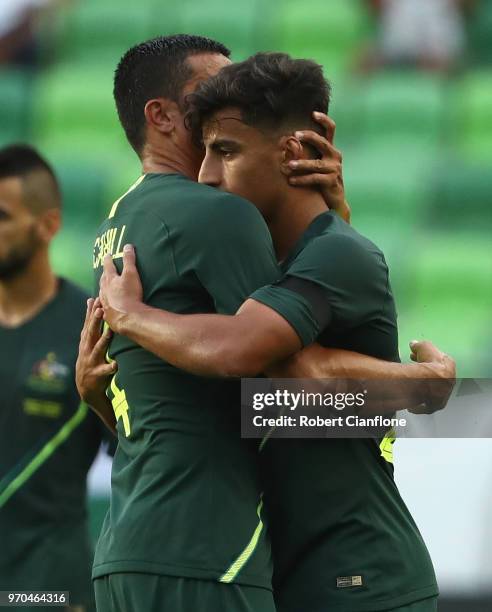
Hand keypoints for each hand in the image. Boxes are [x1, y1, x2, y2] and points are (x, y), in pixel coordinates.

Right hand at [76, 298, 116, 413]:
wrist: (85, 387)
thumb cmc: (90, 358)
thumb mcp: (88, 340)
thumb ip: (91, 321)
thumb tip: (91, 299)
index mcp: (87, 341)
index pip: (88, 323)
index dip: (92, 312)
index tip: (96, 299)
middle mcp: (88, 349)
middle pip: (92, 333)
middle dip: (95, 321)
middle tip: (100, 310)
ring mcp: (92, 361)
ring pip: (99, 349)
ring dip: (104, 340)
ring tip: (110, 332)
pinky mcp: (97, 374)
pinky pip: (105, 370)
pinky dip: (110, 367)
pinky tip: (116, 364)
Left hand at [100, 244, 143, 333]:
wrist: (127, 317)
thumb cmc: (130, 294)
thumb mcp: (132, 274)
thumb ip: (129, 260)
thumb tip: (127, 246)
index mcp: (110, 280)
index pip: (108, 266)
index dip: (108, 259)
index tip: (107, 255)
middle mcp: (104, 290)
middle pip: (103, 280)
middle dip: (104, 274)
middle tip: (105, 271)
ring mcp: (105, 303)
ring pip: (102, 293)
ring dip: (103, 289)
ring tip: (105, 288)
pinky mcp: (107, 314)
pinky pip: (104, 307)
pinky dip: (105, 304)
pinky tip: (107, 306)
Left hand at [288, 112, 350, 222]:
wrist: (335, 201)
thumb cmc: (322, 181)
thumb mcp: (317, 165)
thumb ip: (309, 154)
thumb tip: (288, 144)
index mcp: (331, 150)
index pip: (331, 130)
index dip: (324, 120)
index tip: (313, 113)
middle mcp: (335, 157)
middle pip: (322, 142)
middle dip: (309, 137)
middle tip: (295, 135)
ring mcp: (335, 169)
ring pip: (316, 164)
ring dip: (301, 164)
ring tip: (288, 165)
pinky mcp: (332, 181)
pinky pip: (315, 179)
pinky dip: (302, 180)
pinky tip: (291, 181)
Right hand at [408, 340, 455, 413]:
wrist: (428, 381)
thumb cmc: (428, 363)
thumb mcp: (423, 347)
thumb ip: (419, 345)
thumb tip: (413, 343)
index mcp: (450, 367)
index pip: (439, 362)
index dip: (427, 358)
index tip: (417, 357)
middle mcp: (449, 382)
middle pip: (436, 377)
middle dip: (426, 373)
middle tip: (414, 370)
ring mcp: (444, 395)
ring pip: (433, 392)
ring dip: (424, 389)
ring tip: (411, 388)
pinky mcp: (436, 405)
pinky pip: (427, 406)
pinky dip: (420, 406)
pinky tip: (412, 406)